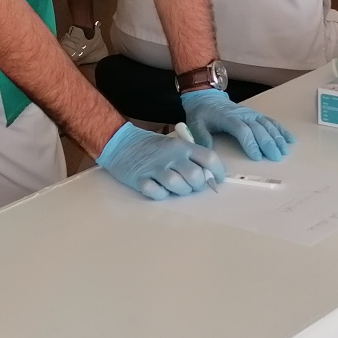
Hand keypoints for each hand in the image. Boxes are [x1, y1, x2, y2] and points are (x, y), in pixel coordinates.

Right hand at [98, 122, 223, 199]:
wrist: (120, 142)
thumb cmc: (151, 147)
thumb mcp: (173, 145)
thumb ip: (191, 158)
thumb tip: (209, 177)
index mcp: (181, 146)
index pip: (209, 158)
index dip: (218, 172)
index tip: (217, 180)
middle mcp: (171, 156)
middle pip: (195, 176)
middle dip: (197, 186)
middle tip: (191, 185)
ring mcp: (155, 167)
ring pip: (177, 185)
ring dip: (179, 191)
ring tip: (174, 188)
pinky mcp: (139, 178)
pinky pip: (156, 193)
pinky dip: (159, 194)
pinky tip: (157, 188)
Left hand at [180, 88, 294, 160]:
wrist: (206, 98)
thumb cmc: (202, 114)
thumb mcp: (195, 125)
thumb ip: (202, 138)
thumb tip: (208, 152)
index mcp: (228, 118)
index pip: (243, 131)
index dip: (251, 143)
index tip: (258, 157)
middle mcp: (243, 115)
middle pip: (259, 129)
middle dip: (269, 143)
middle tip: (277, 157)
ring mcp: (251, 114)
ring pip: (267, 125)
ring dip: (278, 138)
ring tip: (285, 151)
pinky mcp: (256, 114)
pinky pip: (271, 121)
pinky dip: (281, 130)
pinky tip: (290, 139)